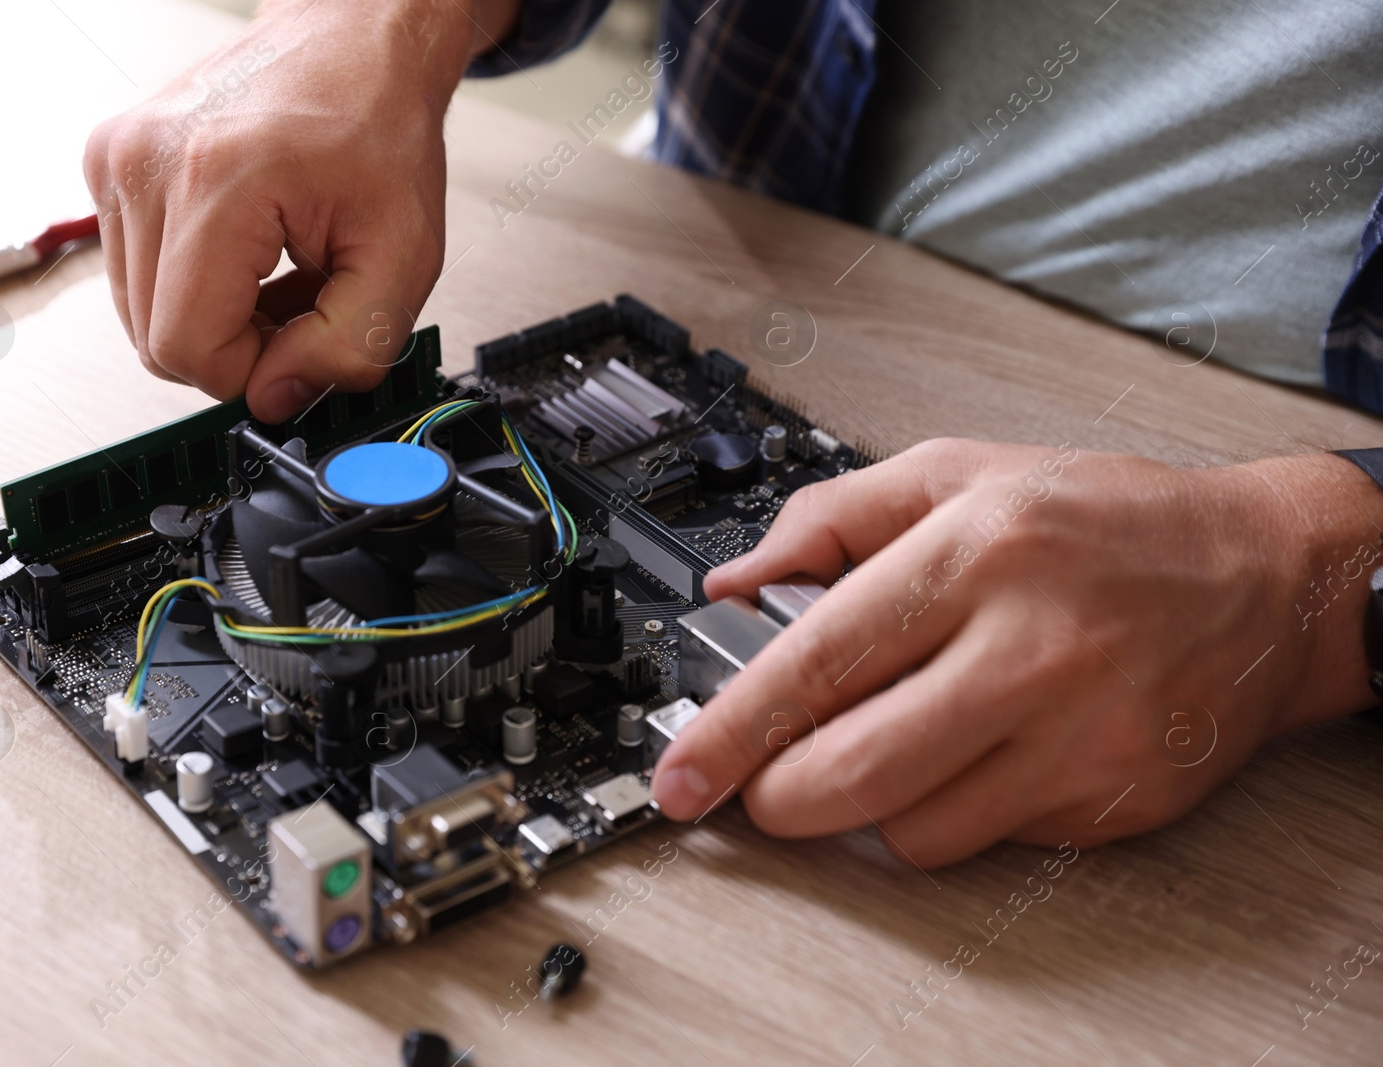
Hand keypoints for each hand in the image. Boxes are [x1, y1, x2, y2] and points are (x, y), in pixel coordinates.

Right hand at [83, 0, 518, 421]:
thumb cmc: (379, 127)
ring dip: (215, 318)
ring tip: (278, 273)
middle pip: (157, 342)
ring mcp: (116, 158)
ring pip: (142, 317)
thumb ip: (352, 344)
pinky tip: (245, 252)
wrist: (349, 42)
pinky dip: (194, 284)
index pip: (187, 348)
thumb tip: (277, 397)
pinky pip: (136, 275)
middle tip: (301, 306)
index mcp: (216, 180)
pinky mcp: (109, 163)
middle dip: (237, 348)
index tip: (304, 343)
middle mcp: (146, 163)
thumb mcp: (405, 252)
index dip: (253, 374)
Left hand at [651, 439, 1382, 866]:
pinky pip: (986, 840)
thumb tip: (734, 585)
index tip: (683, 772)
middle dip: (780, 796)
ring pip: (912, 828)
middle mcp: (1029, 648)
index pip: (819, 659)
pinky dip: (953, 809)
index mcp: (977, 552)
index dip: (734, 729)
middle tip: (765, 781)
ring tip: (900, 736)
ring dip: (871, 802)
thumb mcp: (959, 471)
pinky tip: (979, 749)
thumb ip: (832, 518)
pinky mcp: (1111, 799)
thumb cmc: (1107, 521)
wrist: (1264, 578)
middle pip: (854, 771)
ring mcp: (1078, 736)